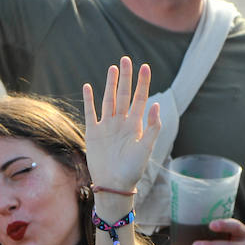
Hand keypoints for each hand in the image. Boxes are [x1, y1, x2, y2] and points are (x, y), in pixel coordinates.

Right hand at [82, 56, 158, 193]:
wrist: (113, 185)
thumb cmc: (132, 170)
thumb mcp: (146, 149)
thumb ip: (152, 127)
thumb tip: (156, 104)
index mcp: (135, 125)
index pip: (140, 98)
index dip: (143, 83)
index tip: (145, 67)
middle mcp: (121, 122)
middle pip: (124, 95)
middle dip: (125, 77)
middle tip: (126, 59)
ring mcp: (107, 126)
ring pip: (108, 100)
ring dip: (110, 84)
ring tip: (112, 68)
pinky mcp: (93, 132)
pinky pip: (91, 112)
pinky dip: (89, 100)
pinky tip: (89, 87)